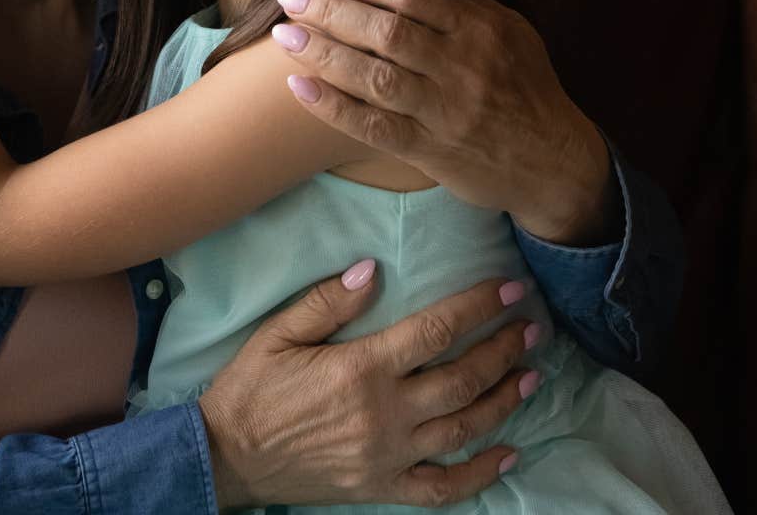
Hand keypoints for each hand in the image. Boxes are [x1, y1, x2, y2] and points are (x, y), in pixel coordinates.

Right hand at [198, 262, 536, 508]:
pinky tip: (508, 454)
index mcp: (361, 369)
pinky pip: (442, 487)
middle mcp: (384, 414)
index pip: (435, 332)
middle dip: (503, 352)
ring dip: (503, 401)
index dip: (477, 309)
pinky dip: (480, 473)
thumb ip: (327, 301)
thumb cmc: (251, 389)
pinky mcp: (381, 486)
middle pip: (462, 380)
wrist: (226, 456)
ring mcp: (388, 455)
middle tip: (530, 331)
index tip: (509, 291)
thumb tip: (373, 269)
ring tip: (531, 377)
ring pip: (463, 428)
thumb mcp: (277, 334)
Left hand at [272, 0, 618, 246]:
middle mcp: (464, 68)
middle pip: (386, 31)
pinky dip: (333, 106)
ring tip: (285, 36)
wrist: (554, 163)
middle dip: (331, 10)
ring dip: (324, 53)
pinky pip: (373, 127)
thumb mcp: (511, 32)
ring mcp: (446, 112)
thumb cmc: (526, 89)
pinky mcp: (431, 150)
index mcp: (482, 30)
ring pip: (375, 77)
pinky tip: (299, 87)